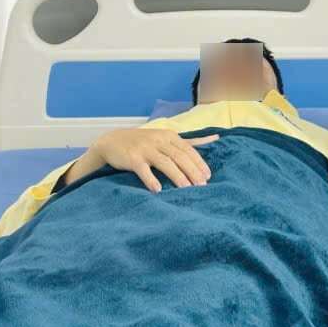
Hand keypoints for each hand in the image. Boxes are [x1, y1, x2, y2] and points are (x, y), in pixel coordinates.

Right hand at [71, 128, 218, 191]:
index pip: (188, 150)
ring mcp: (145, 149)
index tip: (207, 177)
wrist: (112, 141)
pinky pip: (143, 170)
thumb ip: (189, 141)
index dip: (199, 163)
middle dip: (192, 171)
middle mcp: (159, 141)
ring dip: (177, 176)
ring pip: (165, 163)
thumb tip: (215, 138)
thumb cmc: (144, 142)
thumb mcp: (166, 138)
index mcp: (169, 136)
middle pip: (179, 156)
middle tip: (202, 186)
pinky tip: (158, 190)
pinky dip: (151, 179)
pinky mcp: (132, 158)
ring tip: (186, 189)